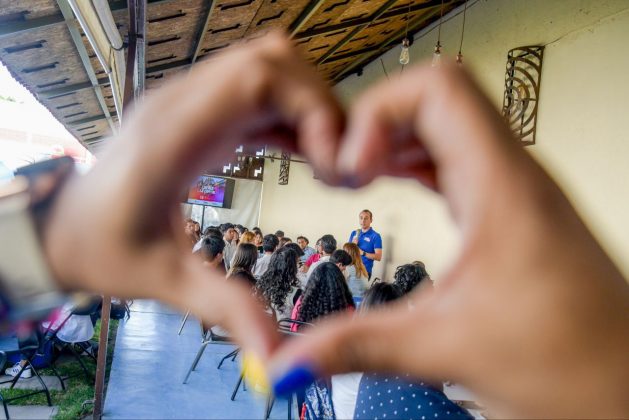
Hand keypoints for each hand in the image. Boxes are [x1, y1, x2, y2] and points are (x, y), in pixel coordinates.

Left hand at [41, 33, 343, 359]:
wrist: (63, 227)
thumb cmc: (104, 249)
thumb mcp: (164, 280)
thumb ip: (224, 308)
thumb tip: (277, 357)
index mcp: (174, 135)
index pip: (257, 79)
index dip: (310, 108)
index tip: (330, 163)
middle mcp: (183, 103)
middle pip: (271, 60)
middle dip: (317, 104)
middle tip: (332, 163)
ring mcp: (191, 101)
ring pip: (267, 66)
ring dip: (304, 104)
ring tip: (319, 157)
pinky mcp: (200, 110)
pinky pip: (257, 89)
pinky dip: (289, 113)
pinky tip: (299, 151)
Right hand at [270, 63, 628, 417]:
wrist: (628, 393)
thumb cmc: (577, 367)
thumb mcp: (449, 349)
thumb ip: (359, 345)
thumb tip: (295, 357)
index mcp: (502, 189)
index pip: (436, 89)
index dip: (377, 113)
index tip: (350, 164)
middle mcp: (513, 177)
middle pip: (435, 99)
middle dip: (376, 124)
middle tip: (344, 170)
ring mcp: (514, 192)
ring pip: (446, 127)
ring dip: (394, 143)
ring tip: (358, 177)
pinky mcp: (510, 214)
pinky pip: (456, 161)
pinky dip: (414, 164)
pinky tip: (394, 187)